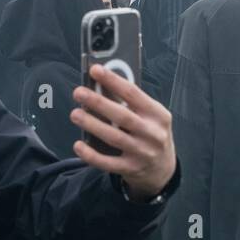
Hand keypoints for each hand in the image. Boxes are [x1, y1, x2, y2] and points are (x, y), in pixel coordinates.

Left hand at [70, 64, 175, 199]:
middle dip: (99, 103)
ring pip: (114, 137)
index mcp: (158, 115)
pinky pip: (108, 163)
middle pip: (122, 116)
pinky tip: (78, 145)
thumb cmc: (152, 134)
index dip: (113, 81)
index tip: (95, 70)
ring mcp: (142, 153)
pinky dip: (92, 155)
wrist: (163, 169)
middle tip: (79, 92)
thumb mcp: (151, 117)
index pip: (134, 94)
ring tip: (75, 114)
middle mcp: (152, 134)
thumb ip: (132, 104)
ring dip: (92, 125)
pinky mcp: (131, 168)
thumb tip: (102, 86)